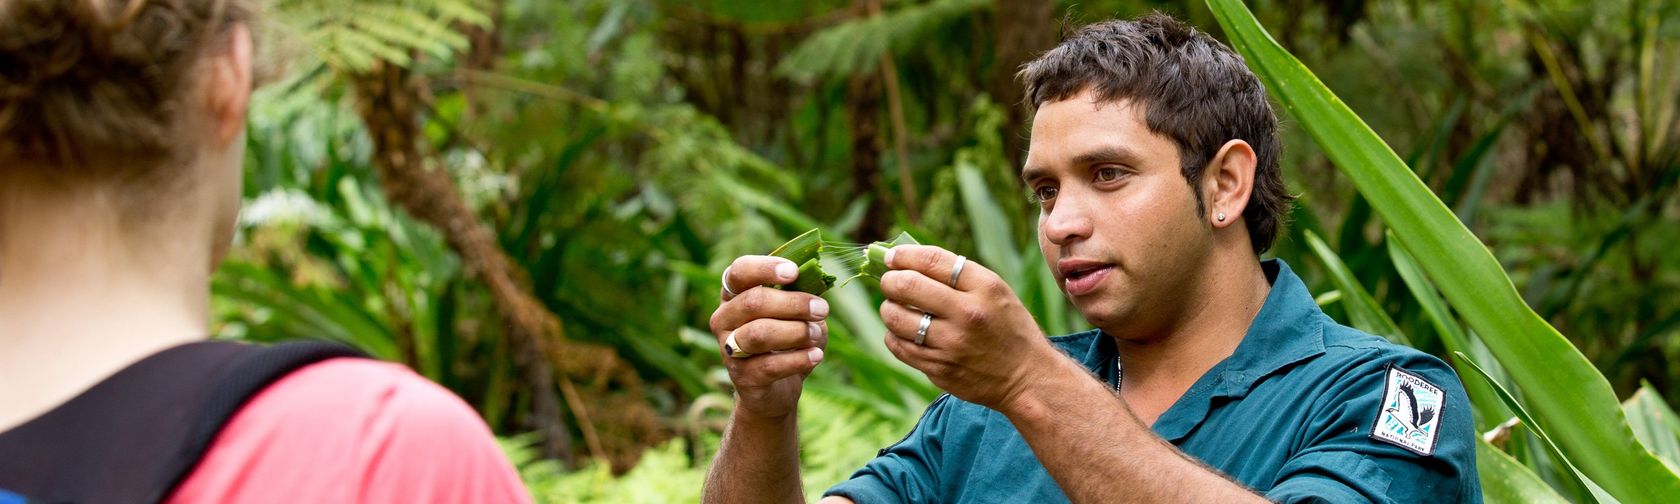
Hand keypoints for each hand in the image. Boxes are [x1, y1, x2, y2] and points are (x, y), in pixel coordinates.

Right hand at [710, 255, 829, 419]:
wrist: (775, 389)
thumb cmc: (787, 340)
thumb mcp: (795, 314)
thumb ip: (800, 296)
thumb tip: (814, 282)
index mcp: (734, 295)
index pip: (739, 272)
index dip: (765, 269)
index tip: (793, 272)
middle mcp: (724, 319)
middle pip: (753, 302)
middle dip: (793, 304)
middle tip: (822, 309)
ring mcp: (729, 349)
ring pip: (759, 334)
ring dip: (796, 332)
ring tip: (816, 335)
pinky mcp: (742, 377)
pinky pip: (770, 365)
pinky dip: (799, 359)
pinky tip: (816, 356)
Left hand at [877, 245, 1057, 409]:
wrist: (1028, 377)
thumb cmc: (1008, 327)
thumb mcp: (996, 291)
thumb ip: (958, 274)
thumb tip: (908, 258)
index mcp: (984, 287)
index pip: (931, 260)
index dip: (903, 255)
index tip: (891, 257)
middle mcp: (968, 314)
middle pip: (907, 286)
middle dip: (889, 280)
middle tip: (889, 282)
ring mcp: (952, 344)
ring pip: (896, 318)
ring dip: (888, 308)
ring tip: (895, 308)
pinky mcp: (940, 369)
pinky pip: (898, 346)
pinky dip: (894, 335)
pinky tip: (903, 332)